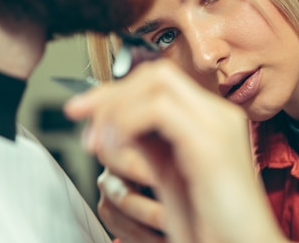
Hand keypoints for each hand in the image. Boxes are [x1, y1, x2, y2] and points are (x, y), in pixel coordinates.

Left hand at [64, 60, 287, 242]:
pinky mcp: (210, 143)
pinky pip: (159, 109)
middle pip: (156, 74)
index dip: (116, 90)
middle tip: (80, 116)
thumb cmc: (212, 223)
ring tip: (98, 141)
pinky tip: (115, 148)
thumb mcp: (171, 174)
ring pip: (156, 82)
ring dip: (115, 107)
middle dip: (110, 92)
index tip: (83, 108)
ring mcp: (218, 124)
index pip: (159, 81)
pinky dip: (127, 122)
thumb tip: (115, 122)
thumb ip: (149, 143)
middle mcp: (218, 114)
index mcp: (211, 120)